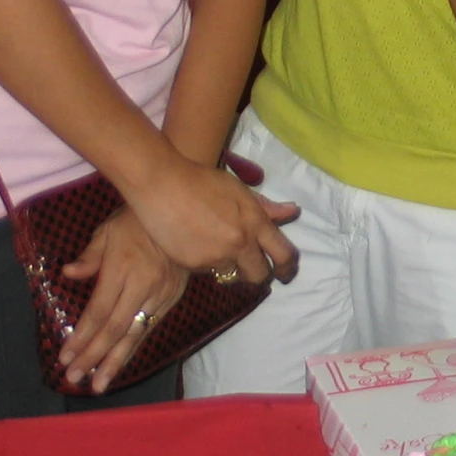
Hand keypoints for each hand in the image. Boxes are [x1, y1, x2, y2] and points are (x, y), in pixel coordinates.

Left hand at [58, 208, 189, 390]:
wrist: (181, 214)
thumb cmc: (135, 220)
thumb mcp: (107, 231)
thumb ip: (89, 257)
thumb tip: (67, 274)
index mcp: (122, 268)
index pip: (99, 311)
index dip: (81, 337)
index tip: (65, 357)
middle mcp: (143, 285)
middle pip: (115, 329)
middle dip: (93, 356)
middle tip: (75, 378)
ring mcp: (161, 294)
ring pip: (136, 334)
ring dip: (115, 362)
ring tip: (100, 384)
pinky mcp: (173, 298)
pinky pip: (150, 328)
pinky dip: (134, 348)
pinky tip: (122, 363)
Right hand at [128, 152, 300, 281]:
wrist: (163, 185)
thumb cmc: (202, 181)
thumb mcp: (239, 190)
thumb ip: (266, 206)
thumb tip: (293, 212)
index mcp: (255, 221)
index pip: (283, 253)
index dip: (287, 267)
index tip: (285, 272)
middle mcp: (240, 242)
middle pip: (260, 275)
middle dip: (259, 274)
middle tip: (252, 268)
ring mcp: (217, 256)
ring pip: (232, 275)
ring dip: (231, 268)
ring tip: (219, 250)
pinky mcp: (195, 265)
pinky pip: (208, 272)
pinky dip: (207, 264)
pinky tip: (197, 245)